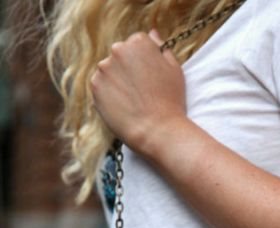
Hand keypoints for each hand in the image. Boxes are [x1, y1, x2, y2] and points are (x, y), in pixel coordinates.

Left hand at [90, 29, 186, 152]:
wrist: (157, 131)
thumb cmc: (171, 102)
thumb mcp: (174, 69)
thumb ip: (161, 48)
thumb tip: (152, 34)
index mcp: (139, 42)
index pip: (137, 44)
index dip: (144, 62)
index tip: (150, 78)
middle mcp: (118, 50)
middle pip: (120, 55)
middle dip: (128, 69)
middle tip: (141, 91)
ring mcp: (104, 68)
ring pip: (109, 71)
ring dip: (117, 82)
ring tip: (132, 101)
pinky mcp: (95, 86)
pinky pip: (101, 86)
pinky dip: (109, 95)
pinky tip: (123, 106)